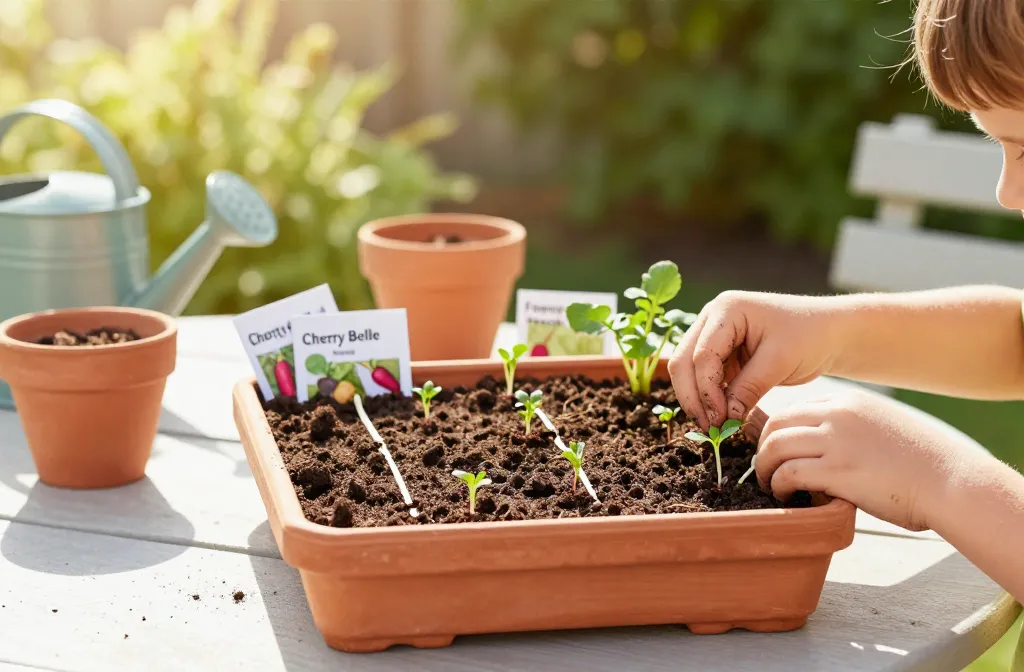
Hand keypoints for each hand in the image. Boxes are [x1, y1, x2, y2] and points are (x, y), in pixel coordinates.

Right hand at [669, 291, 840, 428]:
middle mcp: (712, 318)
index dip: (706, 390)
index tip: (719, 419)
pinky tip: (720, 417)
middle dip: (693, 396)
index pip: (702, 355)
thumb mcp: (780, 362)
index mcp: (726, 309)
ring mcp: (714, 334)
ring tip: (714, 426)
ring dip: (698, 399)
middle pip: (684, 361)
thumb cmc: (810, 337)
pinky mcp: (721, 352)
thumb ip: (748, 388)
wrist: (829, 333)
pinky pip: (704, 377)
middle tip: (709, 427)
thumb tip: (723, 418)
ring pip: (689, 371)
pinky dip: (709, 397)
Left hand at [749, 388, 984, 531]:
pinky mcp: (837, 470)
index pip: (795, 409)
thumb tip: (822, 447)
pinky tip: (787, 496)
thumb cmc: (922, 463)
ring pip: (775, 447)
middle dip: (763, 448)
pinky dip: (780, 486)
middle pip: (776, 424)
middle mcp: (838, 414)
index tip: (778, 452)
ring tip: (772, 486)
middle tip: (766, 470)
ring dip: (766, 469)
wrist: (952, 481)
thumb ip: (850, 429)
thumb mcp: (882, 427)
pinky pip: (788, 473)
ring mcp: (836, 440)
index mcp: (849, 401)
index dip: (779, 432)